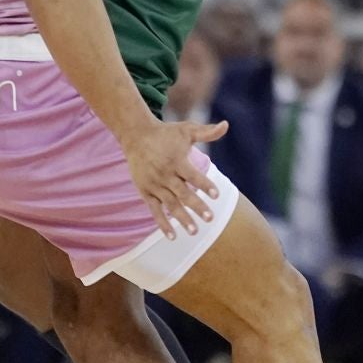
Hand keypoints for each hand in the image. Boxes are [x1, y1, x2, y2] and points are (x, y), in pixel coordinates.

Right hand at [121, 117, 229, 239]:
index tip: (216, 195)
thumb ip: (207, 132)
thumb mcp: (187, 130)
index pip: (193, 175)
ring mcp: (154, 184)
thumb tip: (226, 125)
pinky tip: (172, 236)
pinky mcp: (145, 191)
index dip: (205, 184)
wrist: (136, 135)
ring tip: (194, 232)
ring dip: (182, 219)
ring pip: (170, 205)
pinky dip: (162, 224)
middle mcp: (164, 174)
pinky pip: (154, 210)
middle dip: (196, 206)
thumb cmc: (166, 133)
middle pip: (183, 193)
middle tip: (210, 218)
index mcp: (176, 160)